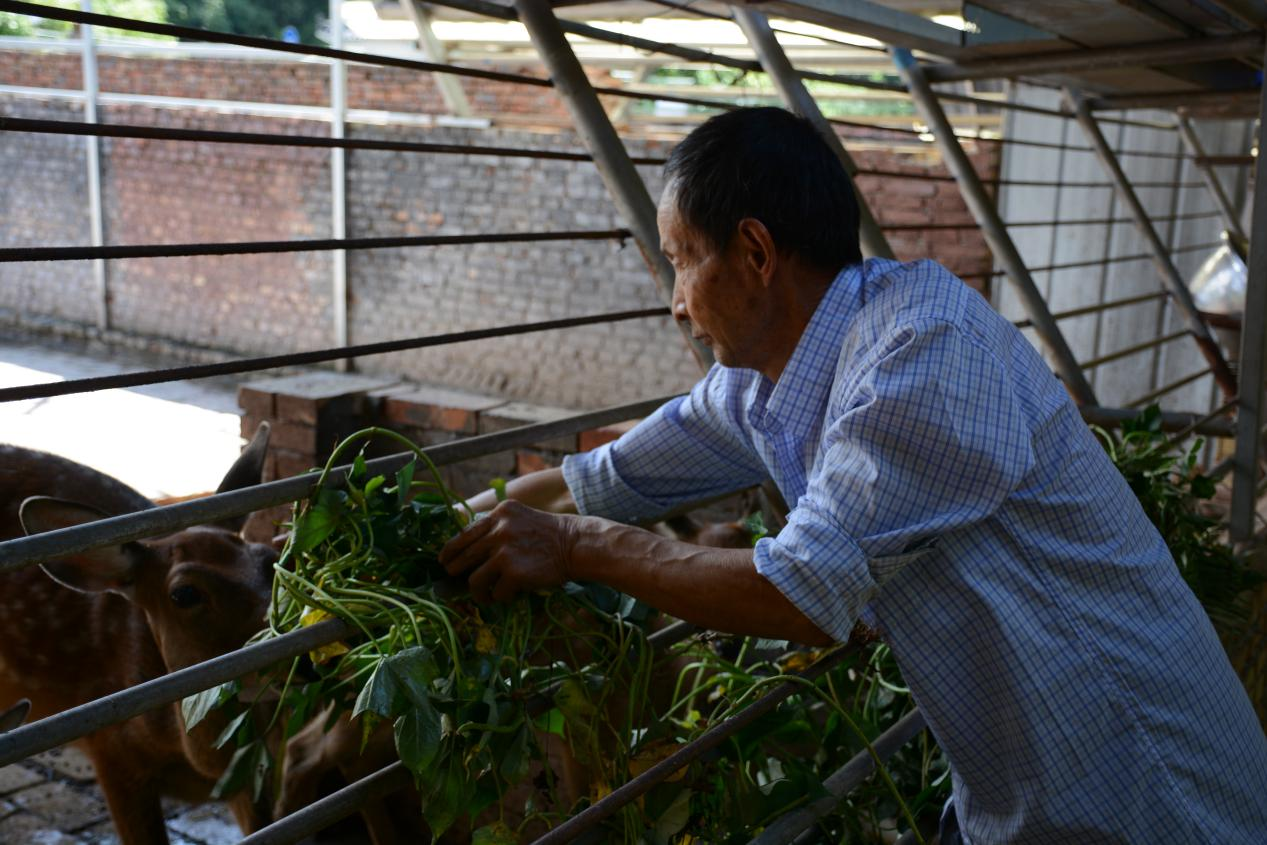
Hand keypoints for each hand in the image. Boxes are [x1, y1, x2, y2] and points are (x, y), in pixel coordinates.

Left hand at [438, 500, 576, 602]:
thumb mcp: (520, 519)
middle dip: (456, 572)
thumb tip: (470, 551)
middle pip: (464, 557)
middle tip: (456, 580)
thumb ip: (497, 528)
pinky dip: (502, 597)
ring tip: (487, 596)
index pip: (465, 534)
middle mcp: (499, 530)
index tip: (444, 561)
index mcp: (499, 514)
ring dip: (479, 592)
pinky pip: (497, 592)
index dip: (450, 550)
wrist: (575, 544)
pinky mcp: (514, 572)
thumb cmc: (550, 534)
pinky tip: (511, 595)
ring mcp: (505, 551)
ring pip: (475, 580)